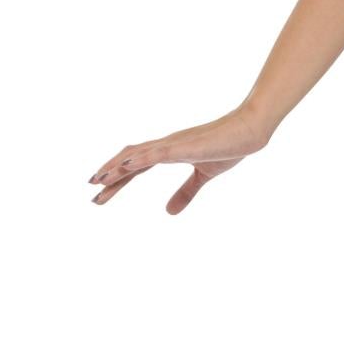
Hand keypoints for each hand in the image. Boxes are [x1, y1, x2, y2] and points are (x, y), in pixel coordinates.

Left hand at [88, 106, 271, 214]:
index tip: (100, 194)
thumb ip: (186, 193)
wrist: (250, 131)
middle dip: (109, 177)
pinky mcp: (185, 146)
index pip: (135, 166)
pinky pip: (159, 153)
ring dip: (117, 167)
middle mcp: (165, 145)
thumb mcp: (204, 176)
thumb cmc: (230, 147)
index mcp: (168, 152)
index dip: (117, 179)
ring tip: (98, 180)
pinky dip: (141, 158)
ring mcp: (174, 144)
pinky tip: (127, 165)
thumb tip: (168, 212)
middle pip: (129, 160)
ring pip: (138, 154)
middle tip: (93, 196)